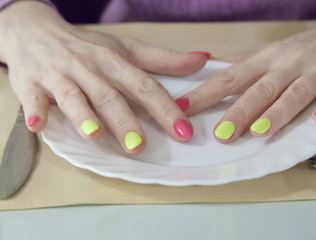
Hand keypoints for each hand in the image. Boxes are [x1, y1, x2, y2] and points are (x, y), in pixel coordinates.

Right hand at [0, 2, 207, 153]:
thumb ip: (164, 60)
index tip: (183, 132)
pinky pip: (33, 98)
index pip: (145, 86)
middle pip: (110, 96)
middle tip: (139, 146)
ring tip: (95, 136)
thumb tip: (201, 60)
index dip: (165, 109)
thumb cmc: (88, 46)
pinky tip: (38, 125)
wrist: (37, 30)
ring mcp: (60, 76)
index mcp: (115, 63)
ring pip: (74, 97)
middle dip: (125, 121)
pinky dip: (35, 111)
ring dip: (83, 117)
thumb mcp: (127, 49)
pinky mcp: (31, 83)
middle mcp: (90, 69)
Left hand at [179, 13, 315, 141]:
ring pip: (295, 93)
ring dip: (277, 112)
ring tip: (258, 131)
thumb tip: (208, 67)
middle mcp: (288, 64)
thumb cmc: (303, 48)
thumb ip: (241, 63)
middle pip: (260, 89)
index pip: (230, 78)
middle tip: (221, 134)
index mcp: (266, 60)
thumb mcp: (270, 53)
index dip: (206, 93)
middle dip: (240, 111)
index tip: (184, 108)